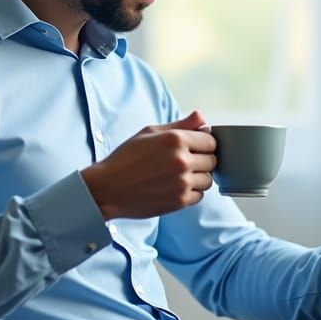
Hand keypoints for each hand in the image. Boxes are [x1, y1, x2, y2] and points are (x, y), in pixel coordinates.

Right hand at [82, 111, 216, 219]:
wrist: (108, 188)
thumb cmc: (126, 158)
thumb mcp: (150, 132)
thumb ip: (181, 125)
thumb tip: (203, 118)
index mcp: (176, 139)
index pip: (210, 141)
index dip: (202, 144)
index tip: (192, 148)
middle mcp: (182, 160)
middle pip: (212, 160)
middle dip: (201, 160)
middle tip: (182, 163)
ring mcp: (182, 182)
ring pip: (208, 179)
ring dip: (198, 178)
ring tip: (178, 176)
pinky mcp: (179, 201)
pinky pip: (200, 195)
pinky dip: (191, 192)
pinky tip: (174, 187)